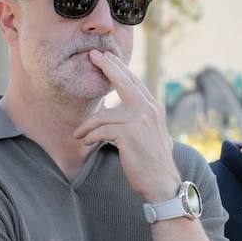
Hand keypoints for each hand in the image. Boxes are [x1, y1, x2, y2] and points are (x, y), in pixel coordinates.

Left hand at [73, 49, 181, 202]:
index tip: (105, 56)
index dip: (118, 67)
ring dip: (87, 125)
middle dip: (106, 66)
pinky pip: (101, 130)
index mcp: (153, 107)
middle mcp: (149, 109)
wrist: (162, 184)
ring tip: (79, 134)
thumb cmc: (152, 162)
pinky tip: (85, 141)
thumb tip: (121, 113)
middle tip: (91, 56)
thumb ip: (140, 119)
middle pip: (123, 81)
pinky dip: (90, 136)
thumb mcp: (151, 134)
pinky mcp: (129, 134)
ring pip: (104, 115)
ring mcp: (139, 120)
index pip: (134, 81)